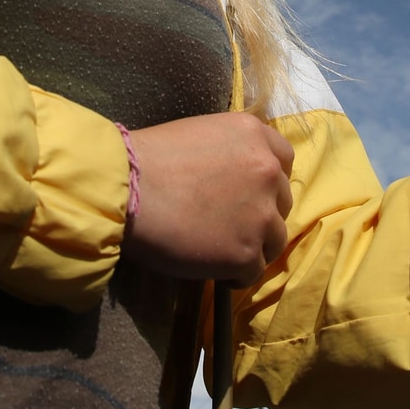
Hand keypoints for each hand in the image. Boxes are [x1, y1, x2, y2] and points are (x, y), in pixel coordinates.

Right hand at [121, 112, 294, 284]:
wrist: (125, 191)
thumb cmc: (149, 159)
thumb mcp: (200, 134)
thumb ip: (231, 152)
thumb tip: (237, 177)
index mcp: (253, 135)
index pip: (284, 159)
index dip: (268, 179)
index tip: (250, 192)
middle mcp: (267, 171)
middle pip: (282, 202)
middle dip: (261, 213)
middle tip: (230, 223)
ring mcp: (261, 215)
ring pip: (274, 239)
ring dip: (252, 245)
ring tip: (220, 250)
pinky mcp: (247, 253)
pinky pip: (253, 271)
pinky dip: (235, 274)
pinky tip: (213, 269)